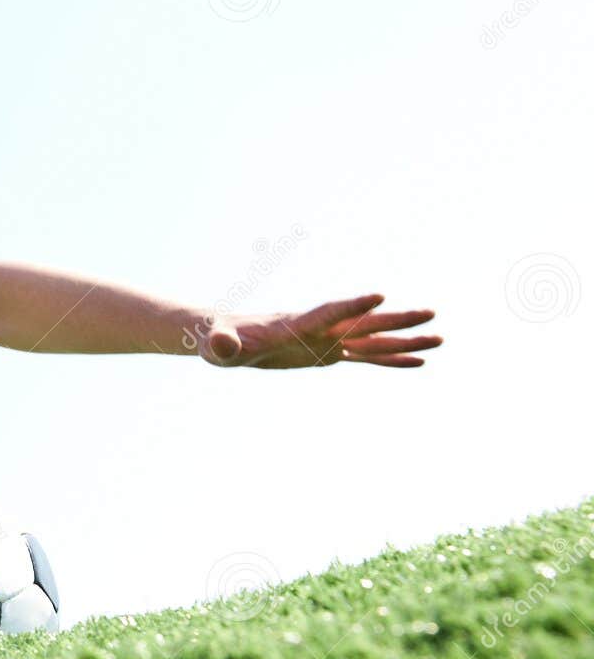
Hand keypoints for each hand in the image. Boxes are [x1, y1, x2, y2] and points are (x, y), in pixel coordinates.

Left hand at [188, 293, 441, 368]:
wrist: (225, 338)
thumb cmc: (219, 340)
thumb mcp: (217, 346)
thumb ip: (221, 344)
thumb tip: (218, 344)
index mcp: (294, 325)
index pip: (328, 313)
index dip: (351, 305)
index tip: (379, 295)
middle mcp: (318, 330)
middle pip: (363, 323)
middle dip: (396, 320)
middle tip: (432, 314)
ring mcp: (327, 342)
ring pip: (373, 340)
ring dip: (405, 341)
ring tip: (441, 340)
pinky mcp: (328, 355)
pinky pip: (366, 358)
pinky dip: (391, 360)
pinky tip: (418, 363)